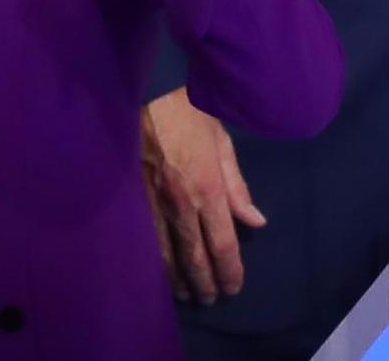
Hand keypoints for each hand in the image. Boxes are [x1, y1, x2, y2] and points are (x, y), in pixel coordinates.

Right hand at [141, 87, 265, 304]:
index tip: (234, 288)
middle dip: (203, 281)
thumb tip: (254, 221)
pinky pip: (145, 233)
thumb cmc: (190, 110)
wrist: (146, 90)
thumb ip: (237, 185)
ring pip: (166, 249)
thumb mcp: (223, 142)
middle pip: (194, 254)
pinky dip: (153, 255)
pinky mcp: (134, 193)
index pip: (223, 243)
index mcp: (208, 189)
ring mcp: (153, 199)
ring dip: (177, 275)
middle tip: (209, 298)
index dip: (229, 270)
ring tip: (184, 292)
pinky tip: (157, 265)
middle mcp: (182, 201)